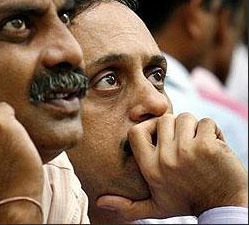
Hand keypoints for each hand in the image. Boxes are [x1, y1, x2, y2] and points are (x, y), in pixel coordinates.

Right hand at [97, 113, 247, 220]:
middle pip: (164, 120)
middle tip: (185, 141)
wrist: (224, 206)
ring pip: (186, 118)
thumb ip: (127, 206)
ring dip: (195, 128)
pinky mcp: (208, 146)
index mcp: (150, 168)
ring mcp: (187, 151)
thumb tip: (101, 202)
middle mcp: (165, 159)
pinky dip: (214, 131)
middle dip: (176, 126)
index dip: (147, 126)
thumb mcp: (155, 207)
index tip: (160, 133)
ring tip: (199, 145)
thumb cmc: (188, 202)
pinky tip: (215, 147)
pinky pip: (206, 122)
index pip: (136, 132)